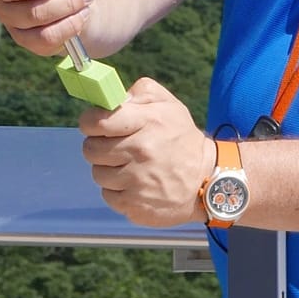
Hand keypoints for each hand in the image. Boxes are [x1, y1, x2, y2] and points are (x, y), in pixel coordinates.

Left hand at [79, 77, 213, 226]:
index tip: (95, 125)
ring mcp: (138, 181)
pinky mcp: (135, 205)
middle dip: (99, 147)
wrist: (208, 179)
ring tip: (129, 167)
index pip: (98, 122)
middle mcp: (142, 152)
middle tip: (115, 148)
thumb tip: (110, 99)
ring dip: (108, 170)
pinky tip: (135, 185)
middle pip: (91, 150)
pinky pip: (108, 195)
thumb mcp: (169, 105)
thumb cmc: (182, 139)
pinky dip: (117, 191)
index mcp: (148, 122)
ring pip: (98, 174)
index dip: (90, 122)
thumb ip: (140, 92)